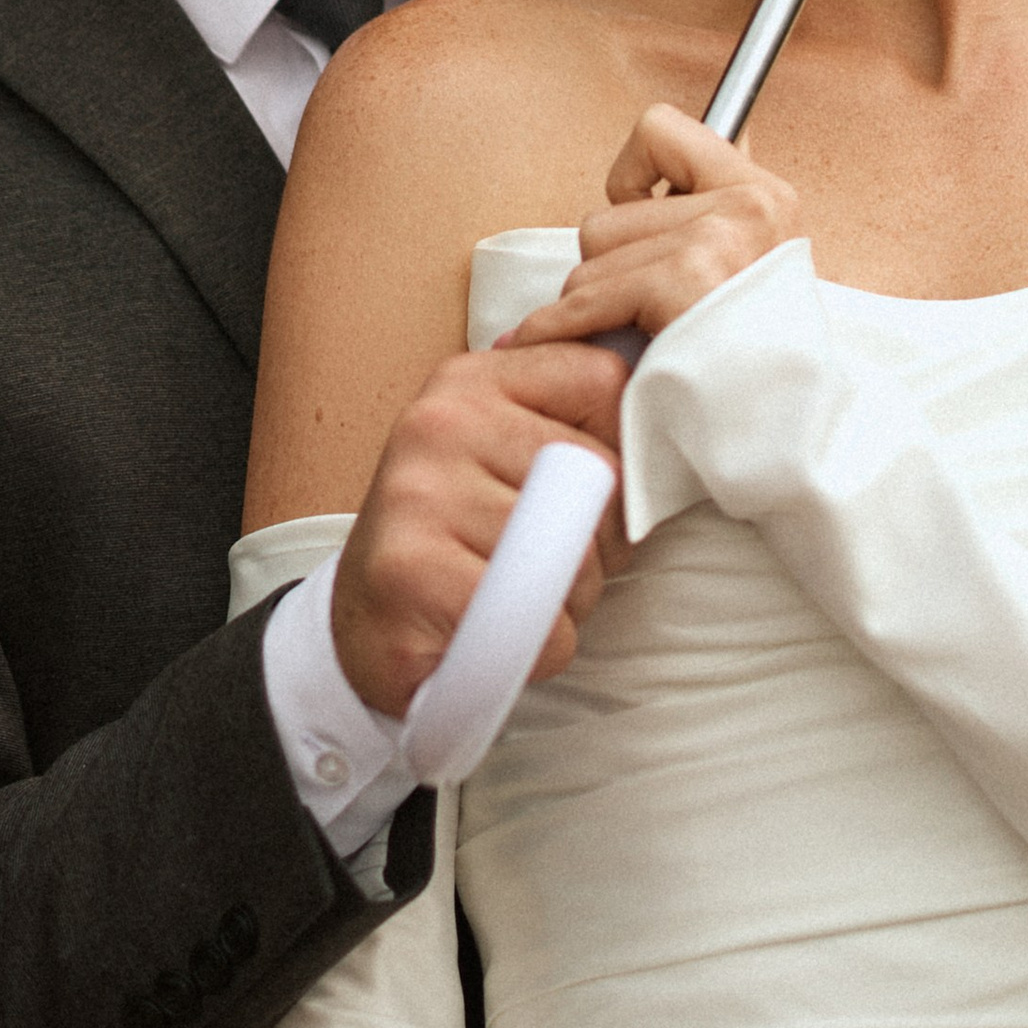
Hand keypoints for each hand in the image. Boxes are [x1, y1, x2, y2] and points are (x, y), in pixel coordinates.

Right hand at [331, 338, 626, 716]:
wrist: (363, 624)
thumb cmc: (457, 538)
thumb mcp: (502, 453)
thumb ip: (565, 417)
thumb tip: (664, 392)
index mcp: (470, 380)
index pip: (603, 381)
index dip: (621, 455)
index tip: (586, 495)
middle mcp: (440, 420)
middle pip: (600, 477)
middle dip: (596, 543)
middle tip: (546, 565)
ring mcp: (420, 492)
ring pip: (574, 556)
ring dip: (565, 601)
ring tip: (514, 598)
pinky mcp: (414, 570)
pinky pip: (539, 620)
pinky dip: (538, 647)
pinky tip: (495, 634)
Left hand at [505, 105, 799, 355]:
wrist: (783, 438)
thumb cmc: (745, 366)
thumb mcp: (743, 273)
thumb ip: (701, 211)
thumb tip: (641, 171)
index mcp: (764, 195)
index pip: (658, 128)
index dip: (631, 177)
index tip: (642, 218)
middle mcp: (748, 207)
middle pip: (607, 213)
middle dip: (611, 270)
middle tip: (646, 315)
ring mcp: (719, 241)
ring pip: (591, 253)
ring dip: (598, 304)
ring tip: (644, 339)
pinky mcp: (687, 282)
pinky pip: (585, 295)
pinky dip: (561, 327)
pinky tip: (560, 344)